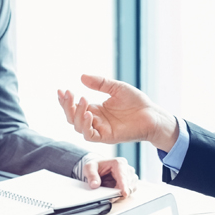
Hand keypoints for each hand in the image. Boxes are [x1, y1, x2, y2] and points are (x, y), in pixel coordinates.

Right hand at [57, 74, 177, 149]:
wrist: (152, 115)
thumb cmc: (137, 102)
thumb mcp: (116, 88)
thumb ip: (100, 83)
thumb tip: (82, 76)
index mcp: (96, 110)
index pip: (74, 107)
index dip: (66, 100)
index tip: (61, 90)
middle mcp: (95, 121)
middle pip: (72, 117)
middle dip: (67, 106)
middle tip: (68, 93)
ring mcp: (100, 130)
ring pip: (78, 126)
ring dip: (76, 113)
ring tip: (82, 99)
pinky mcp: (107, 137)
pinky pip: (90, 135)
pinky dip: (86, 125)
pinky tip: (88, 113)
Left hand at [81, 156, 137, 197]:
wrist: (99, 168)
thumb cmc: (96, 166)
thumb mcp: (89, 168)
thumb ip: (91, 175)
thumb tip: (95, 185)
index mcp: (119, 163)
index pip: (123, 176)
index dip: (124, 186)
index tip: (124, 193)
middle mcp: (127, 169)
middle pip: (128, 184)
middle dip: (119, 192)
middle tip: (109, 198)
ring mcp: (130, 176)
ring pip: (130, 189)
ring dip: (121, 194)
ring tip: (111, 194)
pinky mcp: (131, 183)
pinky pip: (130, 191)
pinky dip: (122, 194)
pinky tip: (115, 193)